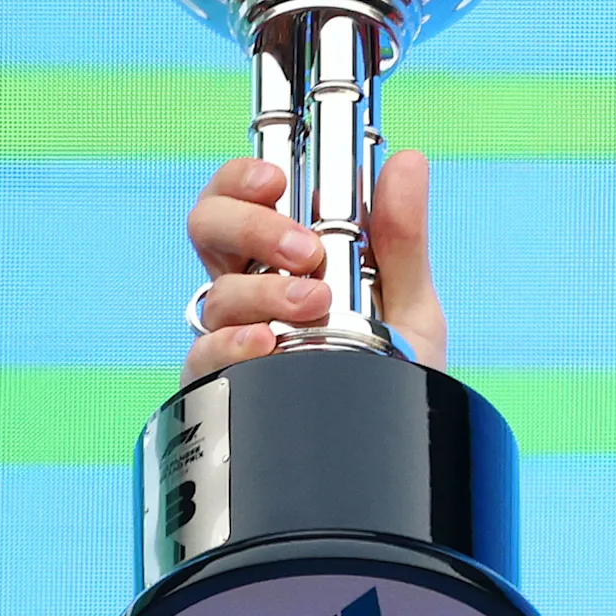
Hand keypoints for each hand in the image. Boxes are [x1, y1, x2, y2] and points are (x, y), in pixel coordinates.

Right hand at [182, 149, 448, 379]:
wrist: (391, 452)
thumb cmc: (395, 373)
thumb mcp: (410, 305)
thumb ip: (403, 239)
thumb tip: (407, 163)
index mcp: (285, 259)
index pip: (241, 197)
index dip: (243, 178)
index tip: (275, 180)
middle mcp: (251, 291)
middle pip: (209, 228)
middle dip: (251, 226)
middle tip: (307, 251)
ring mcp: (235, 337)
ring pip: (217, 293)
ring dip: (264, 290)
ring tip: (315, 303)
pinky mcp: (225, 385)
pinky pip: (206, 354)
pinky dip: (233, 343)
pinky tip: (266, 342)